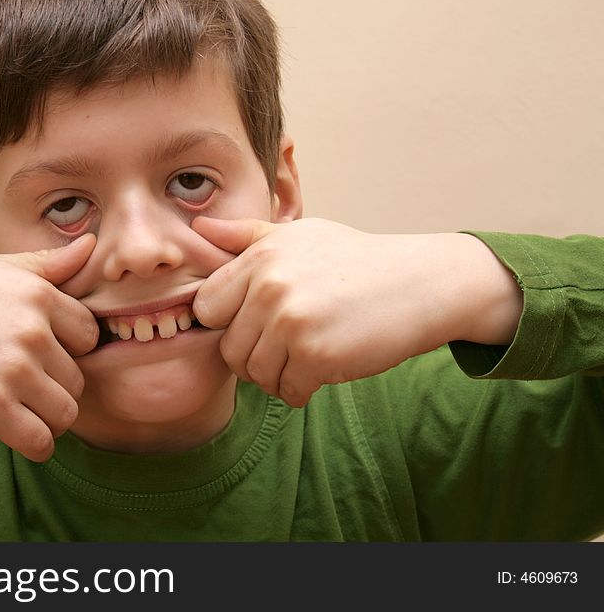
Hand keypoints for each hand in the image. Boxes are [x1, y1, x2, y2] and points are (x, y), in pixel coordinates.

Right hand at [0, 234, 98, 460]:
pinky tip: (14, 432)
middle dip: (54, 387)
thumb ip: (44, 265)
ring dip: (46, 418)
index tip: (41, 355)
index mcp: (37, 293)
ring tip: (19, 410)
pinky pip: (40, 442)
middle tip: (20, 386)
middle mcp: (32, 330)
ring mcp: (13, 369)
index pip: (89, 335)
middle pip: (77, 378)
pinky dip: (33, 445)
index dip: (68, 349)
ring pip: (65, 413)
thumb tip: (91, 246)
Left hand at [191, 217, 521, 405]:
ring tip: (306, 355)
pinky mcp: (315, 355)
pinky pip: (286, 390)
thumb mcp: (299, 236)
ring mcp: (291, 321)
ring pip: (254, 374)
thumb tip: (198, 228)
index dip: (228, 321)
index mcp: (260, 257)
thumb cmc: (355, 260)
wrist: (420, 283)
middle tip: (288, 345)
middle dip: (253, 355)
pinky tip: (324, 368)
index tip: (256, 322)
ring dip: (278, 375)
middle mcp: (269, 286)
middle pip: (228, 348)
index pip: (207, 307)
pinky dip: (302, 389)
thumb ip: (245, 236)